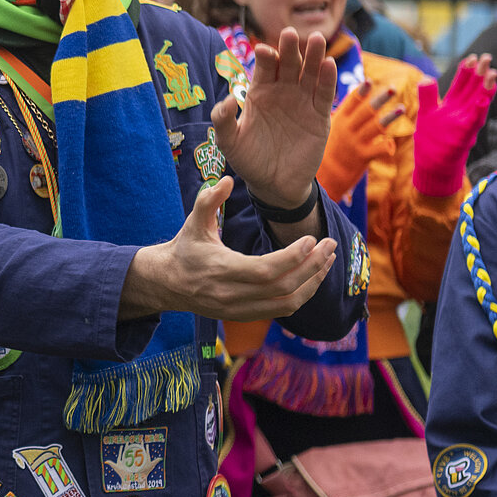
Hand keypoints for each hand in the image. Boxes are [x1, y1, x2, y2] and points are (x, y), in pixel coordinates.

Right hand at [121, 177, 338, 322]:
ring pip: (287, 303)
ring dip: (313, 283)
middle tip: (330, 245)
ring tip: (328, 261)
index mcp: (220, 269)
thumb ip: (208, 200)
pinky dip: (302, 294)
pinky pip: (282, 310)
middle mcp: (231, 294)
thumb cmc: (185, 249)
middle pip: (283, 287)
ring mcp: (238, 308)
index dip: (293, 257)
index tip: (311, 240)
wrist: (167, 283)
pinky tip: (312, 276)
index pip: (265, 270)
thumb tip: (227, 180)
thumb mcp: (193, 222)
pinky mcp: (245, 316)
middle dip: (313, 267)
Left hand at [214, 27, 336, 209]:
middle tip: (291, 34)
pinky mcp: (319, 115)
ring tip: (315, 39)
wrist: (273, 184)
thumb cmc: (248, 159)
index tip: (264, 50)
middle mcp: (282, 92)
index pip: (264, 68)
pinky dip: (327, 79)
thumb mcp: (229, 141)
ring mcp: (302, 101)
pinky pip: (324, 93)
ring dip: (313, 56)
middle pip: (289, 65)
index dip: (265, 58)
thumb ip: (223, 120)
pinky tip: (328, 64)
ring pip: (309, 73)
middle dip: (290, 49)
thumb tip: (225, 100)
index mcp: (259, 92)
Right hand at [317, 80, 398, 199]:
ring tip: (401, 109)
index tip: (369, 81)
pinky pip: (379, 149)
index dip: (360, 92)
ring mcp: (355, 143)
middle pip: (365, 112)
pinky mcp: (363, 157)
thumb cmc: (332, 146)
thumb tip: (357, 88)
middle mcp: (347, 130)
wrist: (327, 175)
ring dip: (389, 118)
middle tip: (393, 88)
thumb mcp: (331, 126)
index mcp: (339, 120)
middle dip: (379, 100)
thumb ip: (346, 109)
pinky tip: (391, 142)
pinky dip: (387, 145)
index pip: (350, 103)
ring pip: (375, 127)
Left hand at [414, 54, 496, 196]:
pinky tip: (482, 100)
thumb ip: (427, 96)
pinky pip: (473, 122)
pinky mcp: (464, 136)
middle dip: (479, 74)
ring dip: (485, 90)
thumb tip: (427, 77)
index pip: (460, 84)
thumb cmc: (431, 140)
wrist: (432, 164)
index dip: (465, 71)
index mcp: (451, 105)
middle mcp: (462, 112)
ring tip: (492, 74)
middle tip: (486, 58)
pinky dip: (478, 111)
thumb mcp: (426, 114)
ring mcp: (465, 123)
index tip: (471, 57)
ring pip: (478, 104)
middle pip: (472, 90)